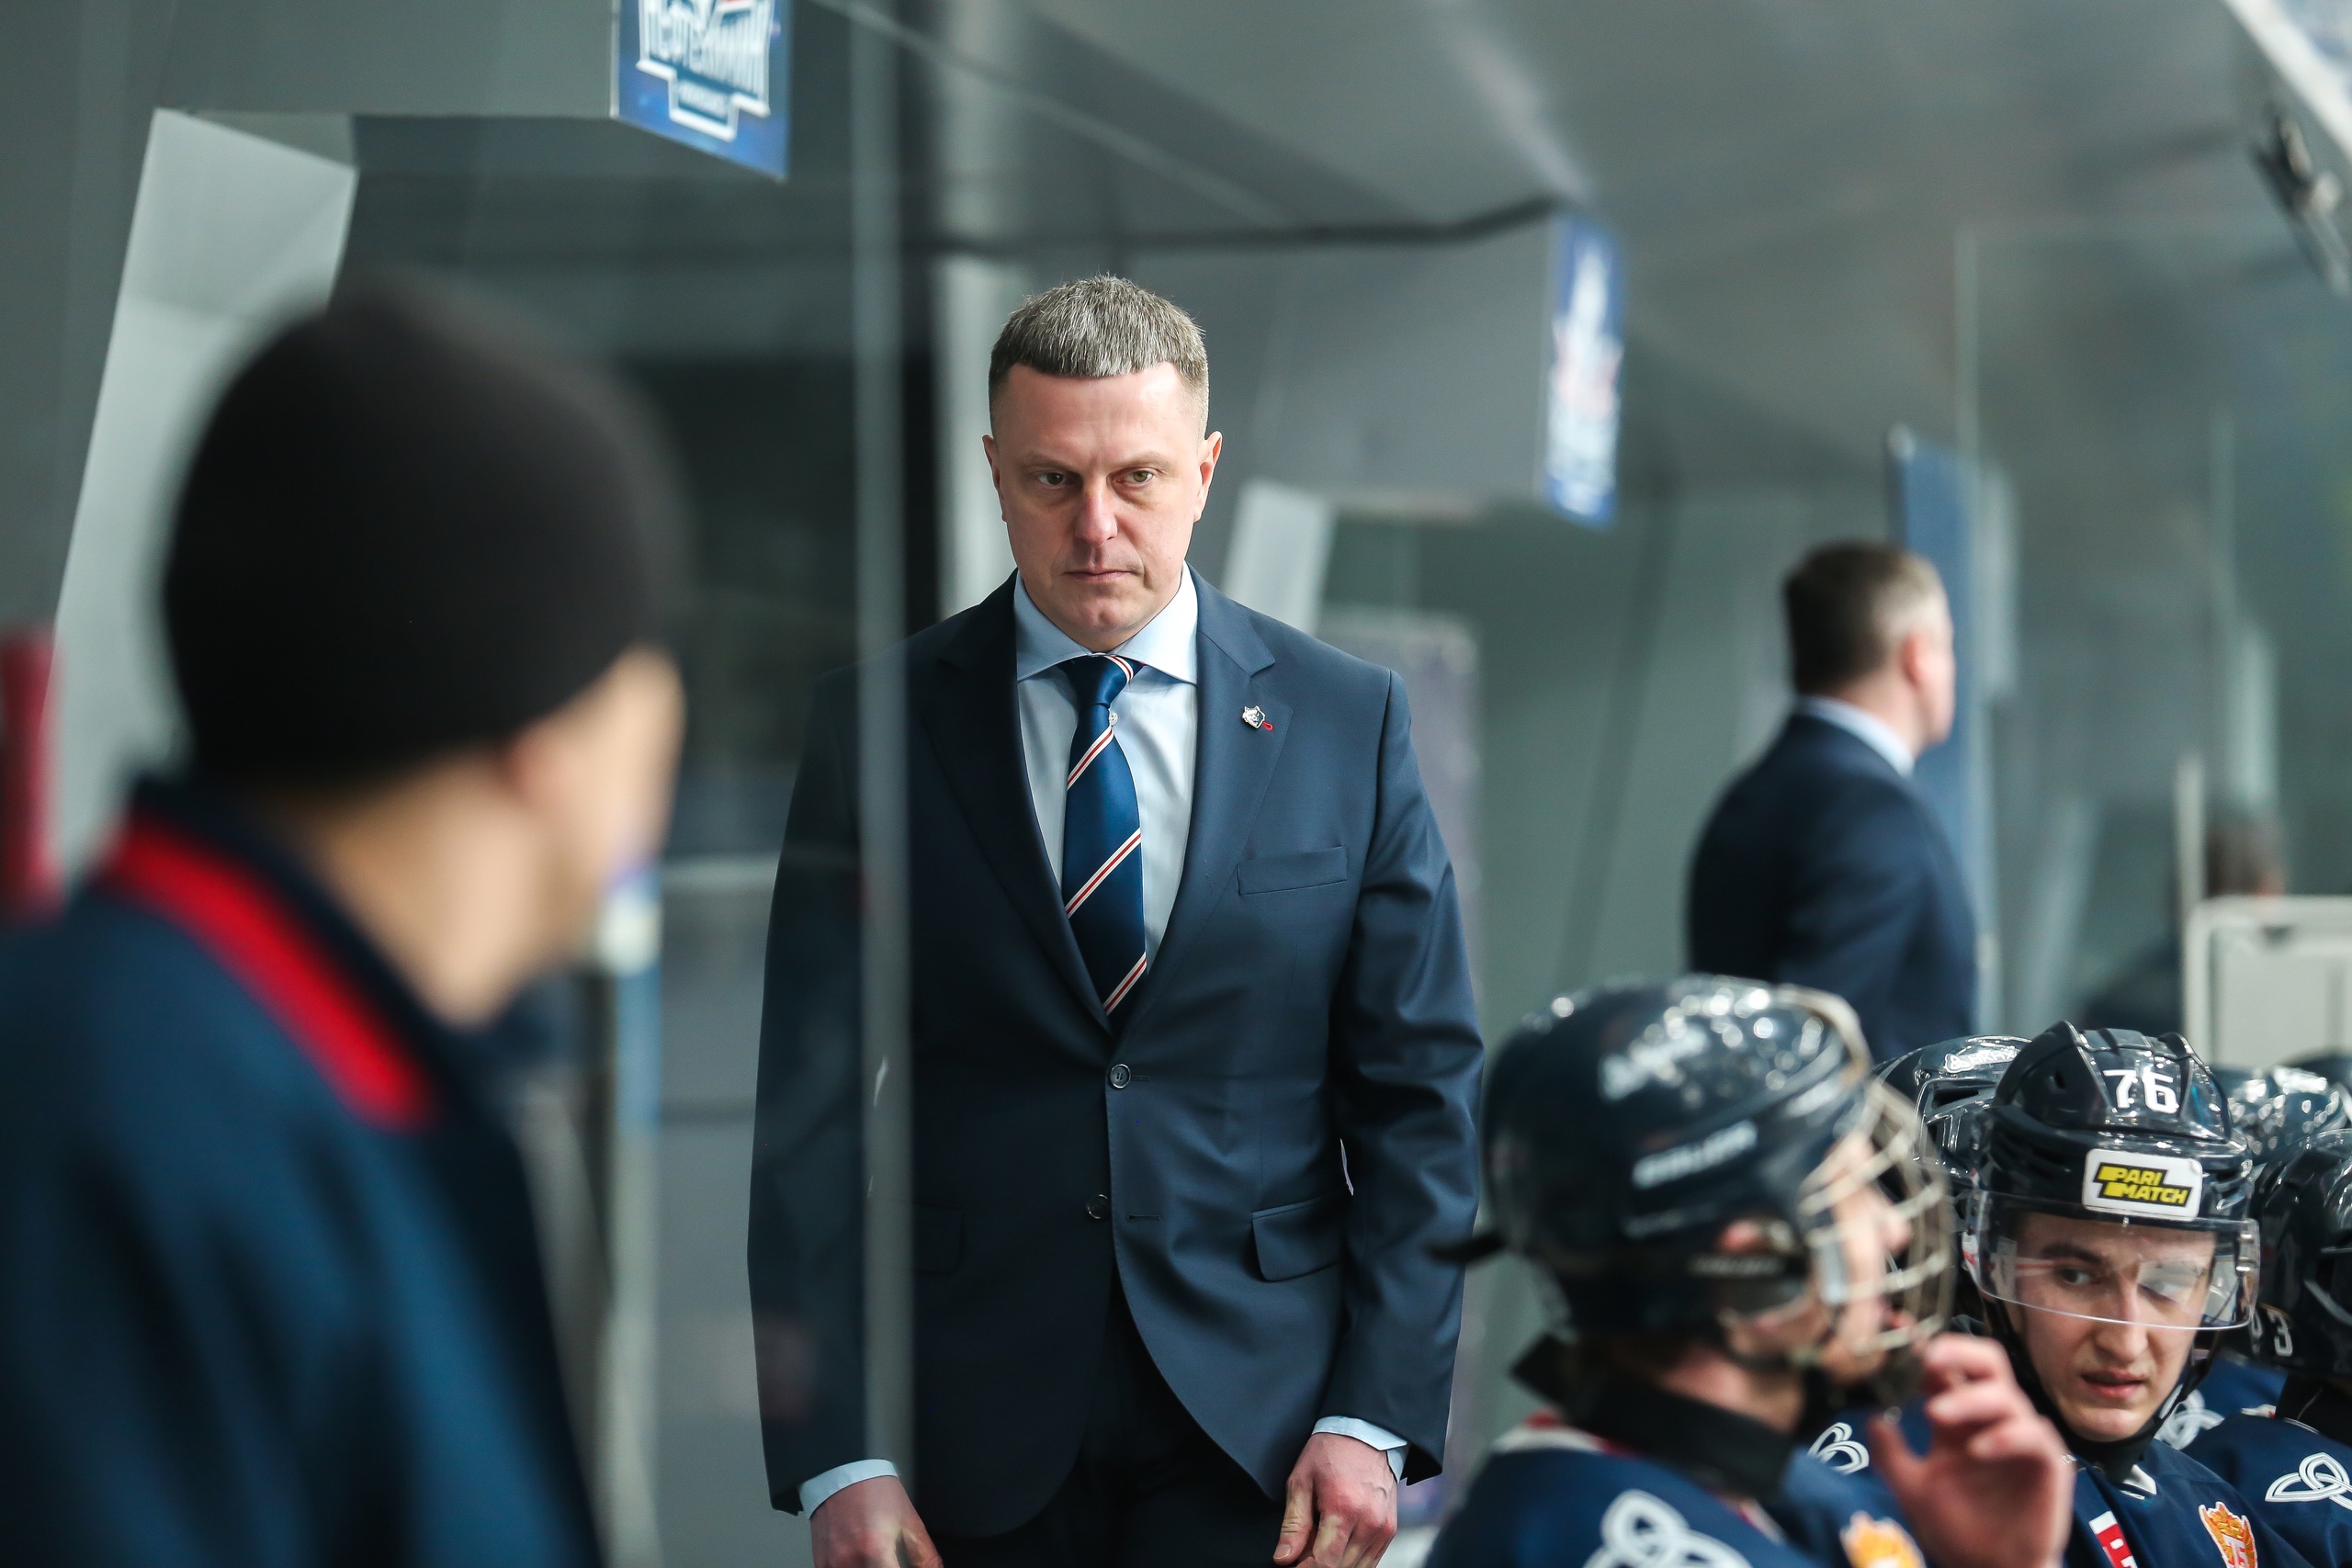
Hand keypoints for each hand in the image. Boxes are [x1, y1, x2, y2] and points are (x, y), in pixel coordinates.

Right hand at [810, 1476, 940, 1567]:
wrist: (843, 1471)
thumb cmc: (875, 1491)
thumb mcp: (909, 1521)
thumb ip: (925, 1556)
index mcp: (875, 1551)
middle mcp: (850, 1560)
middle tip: (892, 1559)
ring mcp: (832, 1563)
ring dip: (869, 1567)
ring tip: (875, 1555)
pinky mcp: (822, 1563)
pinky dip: (853, 1566)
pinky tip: (860, 1557)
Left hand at [1274, 1432, 1397, 1567]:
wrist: (1366, 1433)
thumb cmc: (1331, 1451)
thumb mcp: (1301, 1481)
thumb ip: (1293, 1524)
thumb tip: (1284, 1558)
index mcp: (1344, 1509)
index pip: (1324, 1563)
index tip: (1291, 1567)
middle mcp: (1369, 1523)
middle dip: (1317, 1565)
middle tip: (1302, 1550)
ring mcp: (1383, 1528)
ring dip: (1335, 1563)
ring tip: (1319, 1542)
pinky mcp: (1390, 1530)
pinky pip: (1370, 1561)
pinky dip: (1351, 1560)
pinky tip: (1337, 1544)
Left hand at [1868, 1335, 2071, 1567]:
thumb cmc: (1958, 1528)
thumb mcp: (1913, 1489)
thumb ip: (1891, 1453)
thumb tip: (1869, 1416)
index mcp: (1957, 1418)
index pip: (1942, 1369)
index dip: (1921, 1346)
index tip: (1894, 1324)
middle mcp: (1989, 1420)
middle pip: (1986, 1362)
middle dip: (1958, 1350)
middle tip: (1927, 1356)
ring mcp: (2020, 1438)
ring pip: (2006, 1395)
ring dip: (1970, 1398)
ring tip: (1935, 1412)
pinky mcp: (2046, 1464)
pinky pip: (2034, 1436)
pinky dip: (2007, 1436)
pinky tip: (1978, 1449)